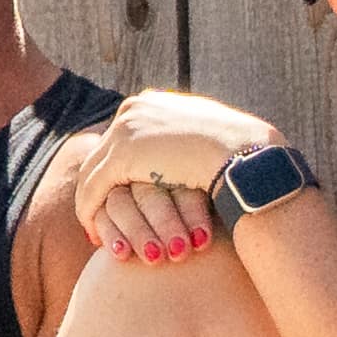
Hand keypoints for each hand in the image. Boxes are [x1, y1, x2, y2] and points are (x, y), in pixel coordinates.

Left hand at [66, 94, 282, 269]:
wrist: (246, 155)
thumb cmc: (239, 154)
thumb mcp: (205, 142)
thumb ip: (184, 143)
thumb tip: (182, 154)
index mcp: (152, 102)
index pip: (121, 138)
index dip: (114, 170)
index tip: (115, 195)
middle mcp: (134, 108)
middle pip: (102, 153)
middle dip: (96, 187)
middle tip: (94, 216)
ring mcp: (127, 127)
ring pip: (93, 172)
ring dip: (91, 205)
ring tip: (95, 231)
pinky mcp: (124, 153)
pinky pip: (94, 187)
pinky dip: (90, 212)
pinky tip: (94, 235)